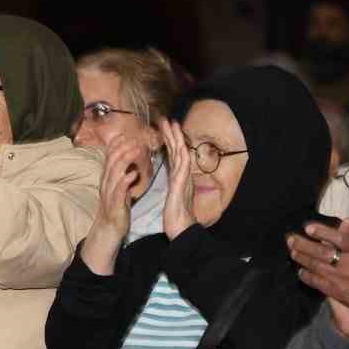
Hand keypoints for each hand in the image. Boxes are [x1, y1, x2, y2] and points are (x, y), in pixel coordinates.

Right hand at [99, 139, 150, 236]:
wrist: (109, 227)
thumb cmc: (117, 206)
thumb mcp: (118, 186)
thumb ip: (121, 173)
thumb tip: (129, 159)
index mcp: (107, 177)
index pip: (110, 156)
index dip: (118, 144)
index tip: (129, 135)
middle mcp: (106, 182)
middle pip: (112, 160)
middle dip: (124, 147)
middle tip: (136, 138)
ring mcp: (109, 191)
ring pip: (115, 171)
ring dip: (126, 159)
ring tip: (136, 149)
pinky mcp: (115, 202)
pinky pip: (119, 189)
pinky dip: (126, 180)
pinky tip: (134, 173)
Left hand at [159, 119, 197, 239]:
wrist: (181, 228)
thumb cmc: (175, 215)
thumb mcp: (171, 195)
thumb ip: (172, 184)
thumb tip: (172, 177)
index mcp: (177, 177)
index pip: (172, 154)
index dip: (169, 140)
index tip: (164, 127)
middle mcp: (182, 175)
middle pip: (178, 150)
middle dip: (172, 134)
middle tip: (167, 119)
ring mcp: (183, 180)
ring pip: (181, 154)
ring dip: (177, 139)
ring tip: (172, 125)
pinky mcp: (181, 186)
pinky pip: (182, 169)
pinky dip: (182, 157)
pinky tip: (181, 147)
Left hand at [288, 210, 348, 319]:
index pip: (341, 239)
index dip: (324, 233)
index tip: (308, 227)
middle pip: (323, 252)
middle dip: (304, 244)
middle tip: (290, 238)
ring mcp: (342, 278)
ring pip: (317, 266)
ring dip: (302, 258)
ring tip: (292, 251)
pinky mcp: (337, 291)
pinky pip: (318, 282)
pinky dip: (307, 276)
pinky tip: (300, 271)